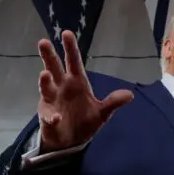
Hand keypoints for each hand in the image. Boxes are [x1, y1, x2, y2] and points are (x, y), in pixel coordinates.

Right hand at [36, 31, 132, 152]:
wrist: (72, 141)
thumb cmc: (85, 121)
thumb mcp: (102, 113)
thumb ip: (112, 103)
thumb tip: (130, 95)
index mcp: (77, 82)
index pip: (73, 62)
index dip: (70, 48)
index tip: (66, 33)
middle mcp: (62, 87)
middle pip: (54, 68)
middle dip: (49, 56)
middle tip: (43, 42)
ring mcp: (52, 100)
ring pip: (46, 87)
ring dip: (44, 82)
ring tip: (44, 74)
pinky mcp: (47, 117)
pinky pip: (48, 116)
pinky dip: (51, 117)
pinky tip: (55, 118)